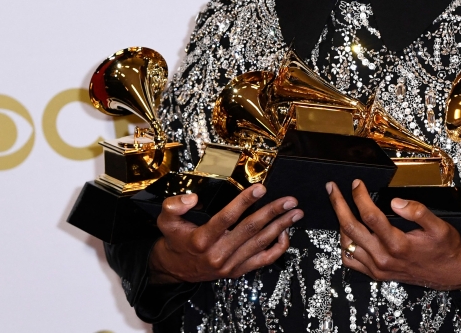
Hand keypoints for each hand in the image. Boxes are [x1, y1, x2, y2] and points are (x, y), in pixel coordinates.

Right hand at [148, 184, 302, 283]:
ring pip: (260, 243)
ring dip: (281, 226)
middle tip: (289, 200)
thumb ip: (174, 206)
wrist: (175, 269)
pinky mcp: (238, 271)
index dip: (244, 202)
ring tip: (295, 212)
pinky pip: (263, 260)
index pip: (226, 218)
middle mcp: (218, 254)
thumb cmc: (175, 241)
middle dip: (272, 213)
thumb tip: (192, 197)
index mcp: (202, 240)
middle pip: (250, 230)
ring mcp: (230, 265)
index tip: (260, 188)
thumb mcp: (165, 221)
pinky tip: (286, 232)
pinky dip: (278, 247)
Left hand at [327, 180, 460, 291]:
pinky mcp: (377, 274)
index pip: (370, 216)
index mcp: (398, 244)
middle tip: (332, 188)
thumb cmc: (445, 249)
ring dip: (340, 223)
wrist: (450, 274)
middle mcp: (384, 258)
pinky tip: (347, 232)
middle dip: (338, 205)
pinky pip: (351, 261)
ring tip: (339, 206)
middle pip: (351, 228)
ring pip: (347, 244)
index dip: (359, 196)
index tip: (356, 183)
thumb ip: (418, 211)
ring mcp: (378, 268)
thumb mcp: (439, 226)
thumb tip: (396, 201)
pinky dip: (344, 245)